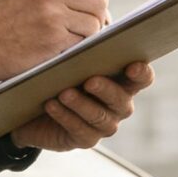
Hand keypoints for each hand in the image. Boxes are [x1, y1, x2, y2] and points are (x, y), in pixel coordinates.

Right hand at [0, 0, 109, 83]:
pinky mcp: (53, 37)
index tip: (92, 4)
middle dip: (99, 15)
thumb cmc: (1, 20)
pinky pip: (84, 40)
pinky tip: (61, 48)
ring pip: (95, 22)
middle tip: (90, 27)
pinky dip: (78, 47)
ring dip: (89, 34)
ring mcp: (52, 12)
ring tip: (72, 38)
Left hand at [13, 62, 153, 152]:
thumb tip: (90, 37)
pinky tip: (51, 105)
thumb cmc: (58, 75)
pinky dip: (65, 117)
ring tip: (64, 93)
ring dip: (81, 104)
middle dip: (106, 89)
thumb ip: (86, 52)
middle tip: (89, 80)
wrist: (34, 104)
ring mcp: (104, 125)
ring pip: (100, 117)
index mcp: (122, 81)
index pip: (142, 78)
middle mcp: (118, 105)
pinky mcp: (86, 139)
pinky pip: (80, 130)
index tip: (132, 66)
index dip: (142, 74)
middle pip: (121, 100)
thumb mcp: (71, 60)